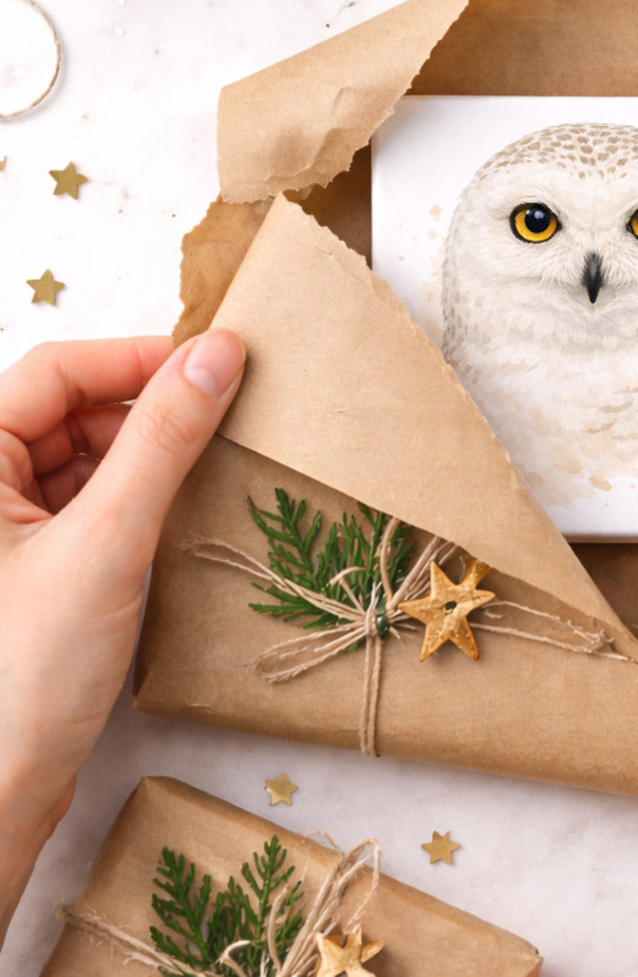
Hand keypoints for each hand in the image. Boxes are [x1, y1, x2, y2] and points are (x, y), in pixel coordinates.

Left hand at [0, 332, 244, 944]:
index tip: (216, 363)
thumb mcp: (107, 540)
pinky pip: (92, 502)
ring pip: (86, 457)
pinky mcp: (35, 566)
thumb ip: (164, 439)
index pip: (55, 371)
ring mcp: (6, 530)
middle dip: (147, 407)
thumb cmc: (23, 673)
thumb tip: (218, 354)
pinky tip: (181, 512)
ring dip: (148, 454)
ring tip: (212, 464)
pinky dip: (139, 497)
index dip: (136, 358)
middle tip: (226, 414)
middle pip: (71, 410)